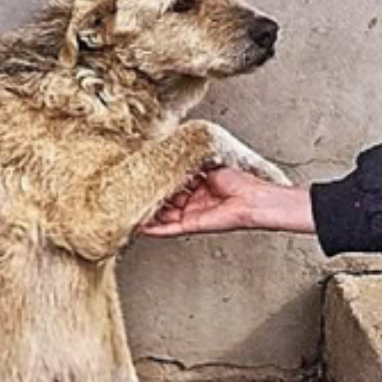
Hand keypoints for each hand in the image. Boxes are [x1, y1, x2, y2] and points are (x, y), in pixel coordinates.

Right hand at [140, 168, 314, 236]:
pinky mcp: (192, 225)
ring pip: (164, 216)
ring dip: (148, 213)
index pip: (173, 184)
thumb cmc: (241, 182)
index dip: (159, 181)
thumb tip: (176, 153)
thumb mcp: (211, 166)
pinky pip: (169, 228)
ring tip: (128, 209)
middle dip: (150, 197)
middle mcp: (194, 201)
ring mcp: (192, 214)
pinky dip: (155, 228)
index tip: (143, 176)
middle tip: (131, 192)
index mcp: (199, 186)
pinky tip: (140, 227)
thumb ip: (192, 164)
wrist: (254, 200)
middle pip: (166, 200)